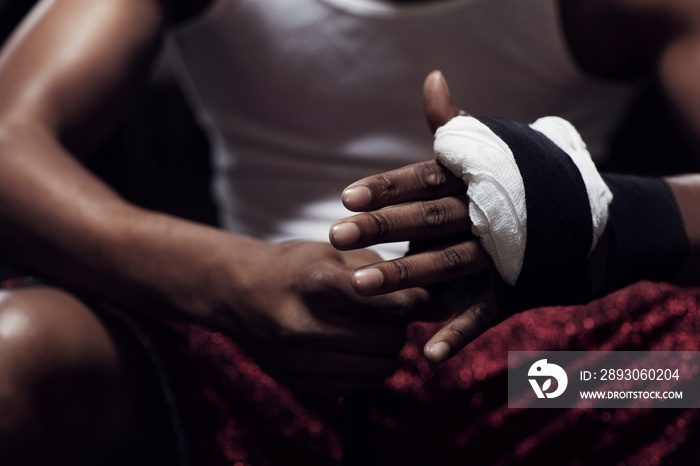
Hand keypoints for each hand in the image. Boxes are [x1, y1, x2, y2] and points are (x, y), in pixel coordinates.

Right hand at [212, 239, 446, 395]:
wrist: (240, 293)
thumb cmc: (295, 267)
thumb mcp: (338, 256)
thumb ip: (388, 275)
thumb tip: (441, 304)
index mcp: (316, 283)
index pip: (390, 302)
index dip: (414, 301)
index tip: (422, 298)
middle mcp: (305, 325)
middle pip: (389, 339)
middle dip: (398, 327)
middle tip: (388, 314)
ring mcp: (299, 360)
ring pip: (380, 368)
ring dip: (385, 350)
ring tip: (369, 329)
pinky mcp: (300, 383)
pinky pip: (359, 386)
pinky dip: (366, 368)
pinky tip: (350, 347)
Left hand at [330, 71, 499, 364]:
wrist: (588, 222)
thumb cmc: (520, 183)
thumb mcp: (488, 153)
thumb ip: (453, 127)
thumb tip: (432, 78)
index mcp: (474, 180)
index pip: (425, 178)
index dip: (387, 187)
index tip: (345, 197)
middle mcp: (485, 213)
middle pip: (429, 219)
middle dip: (382, 227)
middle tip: (335, 235)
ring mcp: (502, 253)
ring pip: (450, 264)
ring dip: (408, 277)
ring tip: (360, 287)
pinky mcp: (515, 288)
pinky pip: (485, 312)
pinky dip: (459, 332)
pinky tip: (428, 354)